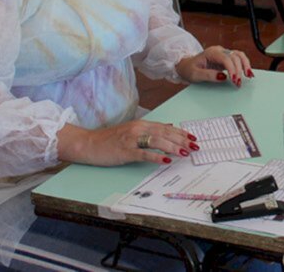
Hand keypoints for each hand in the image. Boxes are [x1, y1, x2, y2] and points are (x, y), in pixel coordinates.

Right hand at [57, 120, 198, 166]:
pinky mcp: (125, 151)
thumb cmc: (110, 140)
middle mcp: (138, 129)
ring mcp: (131, 140)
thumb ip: (150, 129)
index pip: (165, 127)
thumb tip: (169, 127)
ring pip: (157, 141)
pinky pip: (143, 153)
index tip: (193, 138)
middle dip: (181, 140)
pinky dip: (156, 156)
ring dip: (173, 147)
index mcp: (141, 124)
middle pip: (164, 133)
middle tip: (195, 146)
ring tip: (185, 152)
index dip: (181, 133)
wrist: (88, 144)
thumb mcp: (132, 131)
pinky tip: (166, 160)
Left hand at [176, 46, 252, 85]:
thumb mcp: (195, 74)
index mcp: (211, 52)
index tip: (234, 79)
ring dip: (245, 65)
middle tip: (238, 82)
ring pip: (239, 55)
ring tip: (248, 76)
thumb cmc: (188, 69)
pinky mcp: (226, 59)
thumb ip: (208, 75)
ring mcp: (223, 54)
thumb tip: (223, 77)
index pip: (226, 58)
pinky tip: (248, 72)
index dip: (232, 69)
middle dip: (239, 70)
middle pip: (235, 56)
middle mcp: (219, 51)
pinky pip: (238, 59)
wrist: (185, 66)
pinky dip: (244, 65)